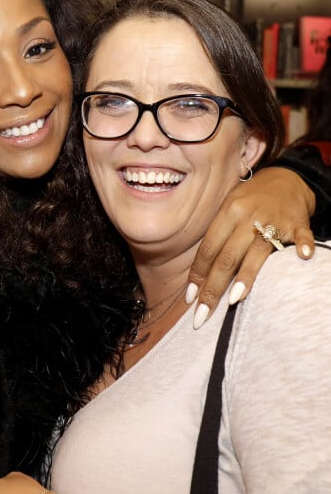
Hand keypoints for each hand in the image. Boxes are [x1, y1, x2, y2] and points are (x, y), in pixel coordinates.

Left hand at [186, 167, 314, 325]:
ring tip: (233, 300)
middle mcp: (248, 217)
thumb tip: (197, 276)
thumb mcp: (228, 209)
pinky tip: (302, 257)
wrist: (285, 178)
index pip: (208, 248)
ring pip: (257, 251)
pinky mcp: (298, 223)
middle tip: (202, 316)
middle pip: (227, 257)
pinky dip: (303, 245)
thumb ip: (217, 237)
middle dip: (212, 289)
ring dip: (245, 276)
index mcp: (228, 213)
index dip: (197, 275)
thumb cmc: (250, 200)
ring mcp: (274, 220)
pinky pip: (301, 235)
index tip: (190, 300)